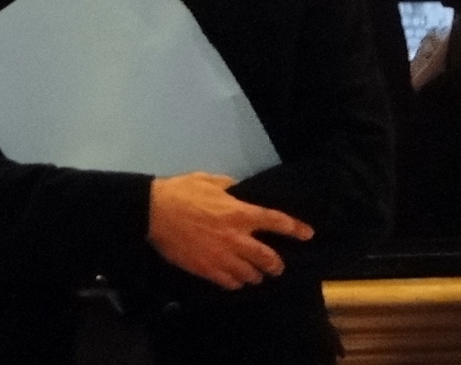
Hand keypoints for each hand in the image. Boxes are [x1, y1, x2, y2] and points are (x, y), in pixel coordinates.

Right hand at [148, 171, 313, 290]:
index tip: (308, 234)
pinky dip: (236, 282)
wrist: (154, 212)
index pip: (275, 222)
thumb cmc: (182, 191)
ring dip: (256, 274)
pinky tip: (234, 278)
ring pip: (251, 275)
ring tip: (255, 273)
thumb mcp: (209, 180)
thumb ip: (229, 187)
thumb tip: (239, 192)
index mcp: (238, 213)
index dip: (295, 228)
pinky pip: (231, 283)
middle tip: (277, 265)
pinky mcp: (207, 270)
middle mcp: (236, 238)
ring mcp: (222, 257)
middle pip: (268, 258)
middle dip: (277, 264)